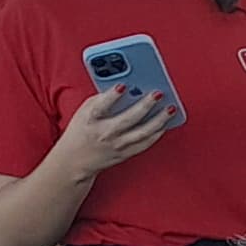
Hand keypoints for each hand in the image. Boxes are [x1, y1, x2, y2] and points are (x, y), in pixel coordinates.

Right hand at [59, 86, 176, 178]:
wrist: (75, 160)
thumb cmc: (81, 130)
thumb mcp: (84, 111)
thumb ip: (102, 99)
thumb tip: (126, 88)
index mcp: (91, 119)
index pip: (101, 106)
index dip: (112, 96)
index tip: (123, 86)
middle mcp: (105, 133)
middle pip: (128, 119)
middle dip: (145, 105)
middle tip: (158, 93)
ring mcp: (117, 145)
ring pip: (142, 133)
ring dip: (158, 120)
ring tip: (170, 108)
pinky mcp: (125, 154)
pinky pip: (145, 144)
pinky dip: (157, 133)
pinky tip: (165, 123)